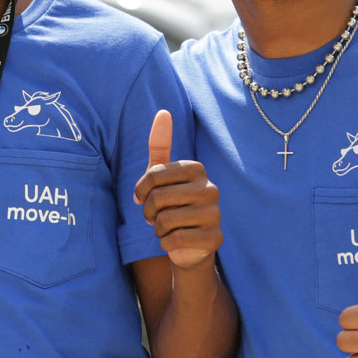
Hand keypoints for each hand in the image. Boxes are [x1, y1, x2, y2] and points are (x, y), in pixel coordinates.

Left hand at [133, 110, 220, 270]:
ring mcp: (216, 214)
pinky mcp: (215, 238)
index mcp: (197, 169)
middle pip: (158, 198)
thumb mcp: (161, 176)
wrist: (188, 245)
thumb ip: (160, 146)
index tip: (144, 197)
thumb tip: (163, 112)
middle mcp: (211, 188)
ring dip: (157, 229)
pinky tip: (174, 241)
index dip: (141, 190)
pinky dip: (166, 243)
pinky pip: (176, 239)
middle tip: (154, 217)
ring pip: (166, 220)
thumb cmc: (171, 205)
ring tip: (165, 228)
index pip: (153, 175)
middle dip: (148, 212)